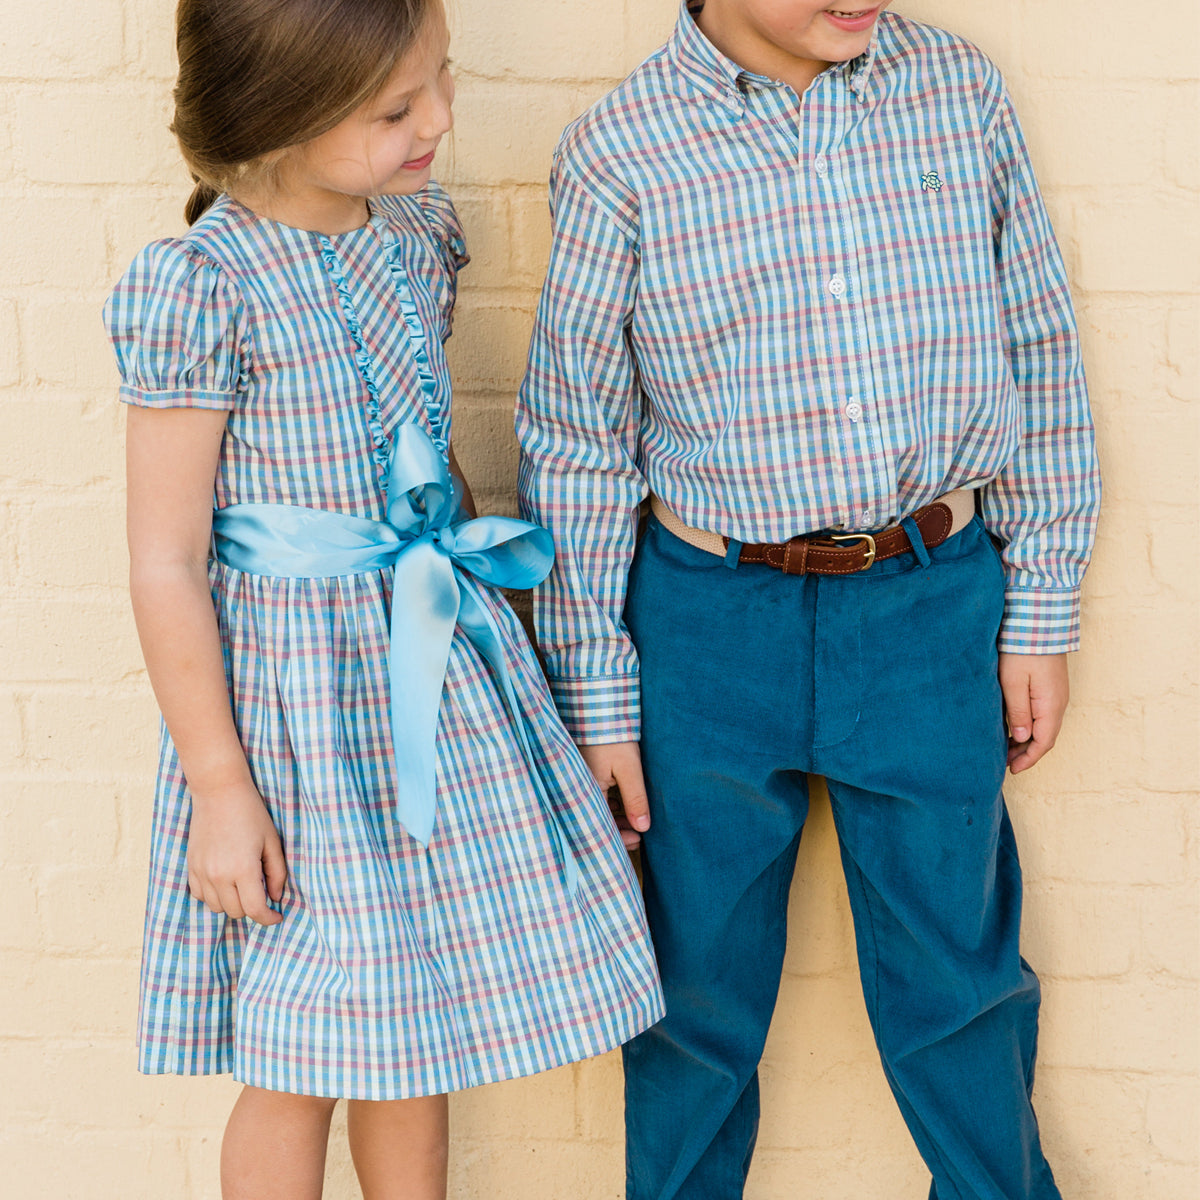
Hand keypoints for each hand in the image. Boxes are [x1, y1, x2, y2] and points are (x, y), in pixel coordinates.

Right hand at [186, 782, 287, 925]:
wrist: (219, 792)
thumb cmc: (251, 813)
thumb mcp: (272, 842)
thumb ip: (277, 873)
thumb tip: (276, 898)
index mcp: (243, 869)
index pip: (255, 910)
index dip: (268, 918)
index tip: (277, 916)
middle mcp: (219, 875)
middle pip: (236, 912)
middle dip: (253, 908)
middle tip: (263, 892)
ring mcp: (201, 872)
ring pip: (217, 908)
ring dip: (233, 904)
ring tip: (244, 886)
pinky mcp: (191, 867)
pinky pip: (200, 896)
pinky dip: (214, 896)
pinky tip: (225, 882)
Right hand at [579, 741, 649, 851]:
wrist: (598, 707)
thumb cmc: (612, 735)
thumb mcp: (629, 768)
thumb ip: (635, 798)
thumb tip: (643, 828)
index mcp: (585, 790)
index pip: (599, 825)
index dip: (618, 837)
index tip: (637, 840)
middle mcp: (576, 788)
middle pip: (596, 819)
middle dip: (617, 828)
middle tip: (639, 834)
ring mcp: (578, 780)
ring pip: (595, 808)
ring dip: (614, 816)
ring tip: (634, 819)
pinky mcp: (583, 773)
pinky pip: (594, 795)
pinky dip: (608, 803)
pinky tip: (621, 803)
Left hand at [998, 652, 1069, 773]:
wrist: (1039, 623)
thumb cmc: (1023, 650)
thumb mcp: (1013, 682)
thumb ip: (1018, 712)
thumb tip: (1023, 738)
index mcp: (1050, 706)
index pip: (1043, 743)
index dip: (1028, 759)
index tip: (1012, 769)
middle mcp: (1058, 704)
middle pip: (1045, 738)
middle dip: (1026, 753)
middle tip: (1004, 761)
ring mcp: (1056, 695)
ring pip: (1044, 727)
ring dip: (1027, 740)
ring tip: (1005, 747)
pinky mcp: (1051, 687)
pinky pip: (1043, 714)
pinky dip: (1030, 726)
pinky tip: (1014, 726)